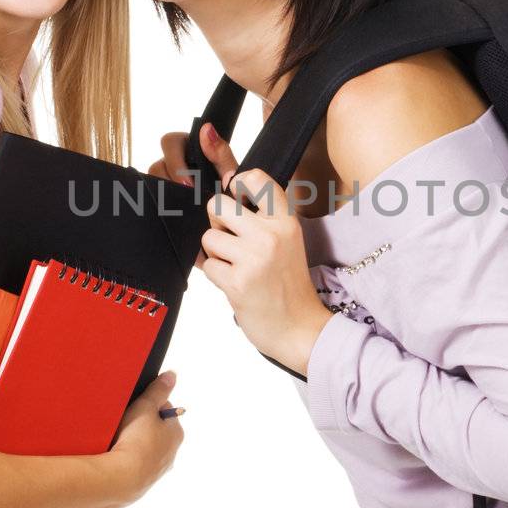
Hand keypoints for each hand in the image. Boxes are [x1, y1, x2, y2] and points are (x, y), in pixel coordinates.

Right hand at [108, 371, 184, 507]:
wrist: (122, 478)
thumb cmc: (136, 440)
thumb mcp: (146, 407)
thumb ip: (158, 390)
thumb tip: (172, 375)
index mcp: (176, 432)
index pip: (165, 410)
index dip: (149, 405)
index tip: (136, 406)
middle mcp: (172, 452)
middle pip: (156, 431)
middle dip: (141, 426)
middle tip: (125, 422)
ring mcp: (158, 469)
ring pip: (145, 449)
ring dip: (134, 444)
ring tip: (118, 440)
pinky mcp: (144, 482)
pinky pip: (135, 465)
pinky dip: (128, 460)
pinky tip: (116, 457)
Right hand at [147, 122, 239, 266]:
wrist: (234, 221)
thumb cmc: (232, 191)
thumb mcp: (229, 172)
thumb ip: (220, 152)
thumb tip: (206, 129)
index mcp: (187, 149)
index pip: (169, 142)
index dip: (175, 161)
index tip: (189, 184)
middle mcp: (172, 164)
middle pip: (156, 165)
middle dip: (169, 183)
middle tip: (187, 200)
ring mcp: (165, 183)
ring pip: (151, 184)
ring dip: (165, 197)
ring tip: (183, 211)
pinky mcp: (162, 202)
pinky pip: (151, 203)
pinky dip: (160, 210)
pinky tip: (174, 219)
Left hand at [199, 169, 333, 376]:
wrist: (299, 328)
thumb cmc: (288, 285)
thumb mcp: (287, 241)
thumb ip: (262, 217)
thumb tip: (225, 185)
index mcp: (286, 222)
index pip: (257, 179)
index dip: (237, 183)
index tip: (235, 196)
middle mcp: (271, 235)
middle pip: (218, 205)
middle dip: (216, 222)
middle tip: (230, 240)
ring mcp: (254, 259)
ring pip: (208, 238)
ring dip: (215, 254)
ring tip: (236, 267)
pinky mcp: (238, 282)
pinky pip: (207, 266)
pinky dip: (216, 276)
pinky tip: (235, 284)